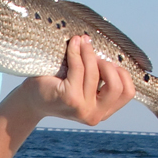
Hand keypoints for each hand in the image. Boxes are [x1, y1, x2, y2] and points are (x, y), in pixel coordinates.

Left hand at [7, 35, 134, 125]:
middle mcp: (95, 115)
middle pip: (116, 85)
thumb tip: (111, 51)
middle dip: (107, 65)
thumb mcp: (84, 85)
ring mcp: (82, 108)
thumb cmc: (57, 87)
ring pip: (96, 73)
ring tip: (81, 42)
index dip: (121, 74)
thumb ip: (100, 78)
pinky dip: (76, 52)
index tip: (107, 62)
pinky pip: (79, 68)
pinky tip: (72, 44)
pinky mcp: (69, 98)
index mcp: (103, 112)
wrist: (30, 100)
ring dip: (89, 53)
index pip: (127, 92)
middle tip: (93, 54)